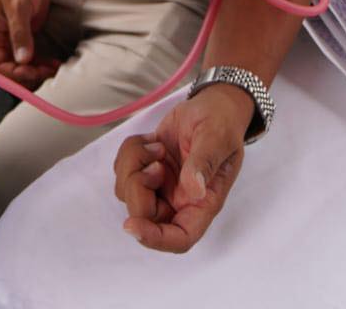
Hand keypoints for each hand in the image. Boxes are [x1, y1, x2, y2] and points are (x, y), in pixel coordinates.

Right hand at [0, 0, 58, 87]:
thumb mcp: (17, 6)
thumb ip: (19, 32)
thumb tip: (22, 59)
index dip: (12, 72)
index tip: (28, 71)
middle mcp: (4, 41)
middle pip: (13, 68)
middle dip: (28, 74)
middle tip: (45, 71)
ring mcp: (17, 40)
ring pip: (25, 65)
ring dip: (39, 71)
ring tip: (54, 69)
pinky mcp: (30, 37)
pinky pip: (35, 57)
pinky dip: (44, 63)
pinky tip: (55, 64)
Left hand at [113, 85, 249, 251]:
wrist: (211, 105)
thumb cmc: (221, 124)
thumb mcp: (217, 139)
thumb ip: (204, 163)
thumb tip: (193, 190)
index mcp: (201, 203)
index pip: (179, 238)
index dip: (155, 239)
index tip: (132, 224)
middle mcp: (179, 200)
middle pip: (145, 215)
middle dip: (139, 186)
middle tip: (156, 158)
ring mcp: (161, 184)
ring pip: (128, 191)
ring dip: (133, 164)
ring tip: (156, 145)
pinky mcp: (146, 166)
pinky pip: (123, 169)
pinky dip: (129, 152)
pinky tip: (150, 140)